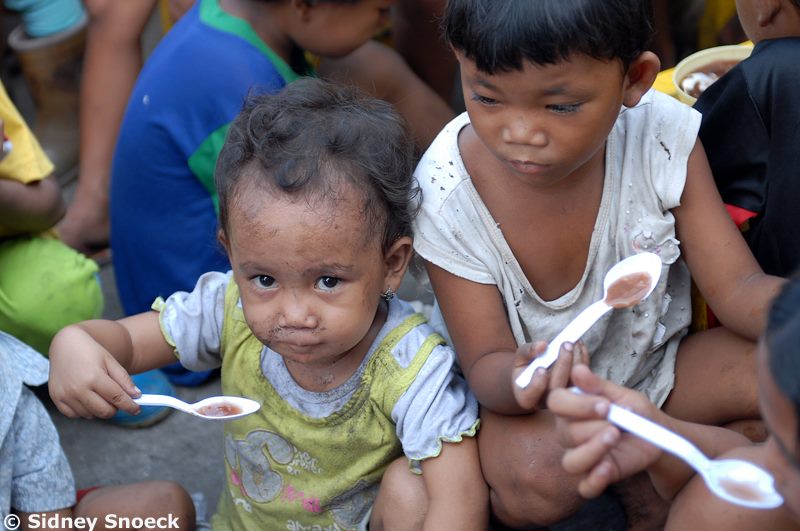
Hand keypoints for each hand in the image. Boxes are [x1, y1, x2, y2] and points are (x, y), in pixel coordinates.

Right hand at [48, 324, 140, 418]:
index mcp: (94, 377)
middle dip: (116, 409)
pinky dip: (84, 411)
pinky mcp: (56, 398)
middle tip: (118, 400)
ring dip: (100, 409)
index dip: (130, 406)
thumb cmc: (91, 352)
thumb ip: (124, 380)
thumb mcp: (110, 361)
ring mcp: (65, 395)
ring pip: (90, 415)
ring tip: (100, 394)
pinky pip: (74, 415)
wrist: (65, 344)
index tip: (137, 409)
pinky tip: (87, 398)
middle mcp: (78, 388)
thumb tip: (136, 396)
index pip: (117, 398)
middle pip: (104, 411)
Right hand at [511, 340, 588, 410]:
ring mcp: (563, 399)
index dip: (536, 385)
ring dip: (576, 361)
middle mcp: (545, 402)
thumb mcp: (521, 358)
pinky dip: (583, 360)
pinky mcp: (577, 392)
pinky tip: (580, 346)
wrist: (535, 375)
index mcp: (526, 397)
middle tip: (566, 344)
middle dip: (562, 365)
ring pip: (572, 384)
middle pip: (555, 388)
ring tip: (575, 342)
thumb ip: (528, 351)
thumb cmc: (526, 367)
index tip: (541, 369)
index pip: (529, 396)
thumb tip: (542, 346)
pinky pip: (582, 378)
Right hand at [547, 365, 663, 497]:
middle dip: (590, 427)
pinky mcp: (596, 477)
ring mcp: (581, 456)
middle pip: (564, 433)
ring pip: (571, 462)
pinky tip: (608, 467)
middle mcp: (570, 432)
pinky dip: (595, 480)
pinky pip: (585, 487)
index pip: (556, 402)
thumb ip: (597, 385)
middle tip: (615, 423)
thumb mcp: (620, 394)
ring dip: (592, 450)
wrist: (657, 436)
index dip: (577, 405)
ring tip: (614, 438)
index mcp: (571, 407)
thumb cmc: (634, 411)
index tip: (605, 405)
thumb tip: (578, 370)